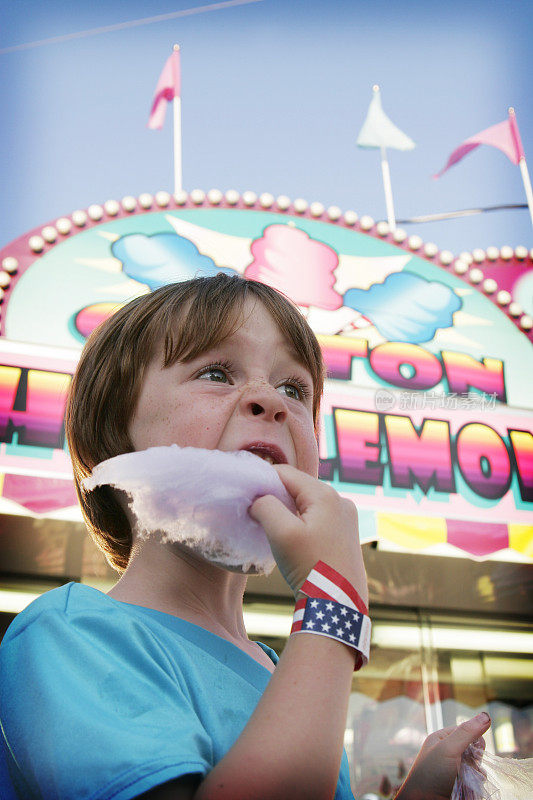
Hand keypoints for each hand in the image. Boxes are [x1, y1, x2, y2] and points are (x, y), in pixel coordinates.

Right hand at [249, 465, 366, 602]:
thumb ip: (265, 506)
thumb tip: (258, 499)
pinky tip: (292, 541)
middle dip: (275, 498)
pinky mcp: (345, 534)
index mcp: (325, 494)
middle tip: (257, 517)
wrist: (338, 606)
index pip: (285, 473)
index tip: (246, 498)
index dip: (262, 481)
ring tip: (273, 531)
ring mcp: (346, 517)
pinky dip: (300, 522)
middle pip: (297, 487)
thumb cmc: (309, 567)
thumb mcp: (281, 533)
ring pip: (306, 503)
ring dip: (287, 512)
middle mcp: (340, 500)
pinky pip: (316, 517)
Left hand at [395, 713, 490, 799]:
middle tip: (469, 765)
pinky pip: (476, 781)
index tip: (477, 748)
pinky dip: (477, 784)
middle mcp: (447, 753)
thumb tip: (486, 715)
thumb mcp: (448, 749)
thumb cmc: (431, 774)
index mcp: (441, 739)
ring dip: (477, 773)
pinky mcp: (460, 786)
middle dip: (476, 758)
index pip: (466, 731)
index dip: (475, 738)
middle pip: (473, 750)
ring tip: (467, 779)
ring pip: (477, 766)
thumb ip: (466, 733)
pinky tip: (471, 788)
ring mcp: (454, 770)